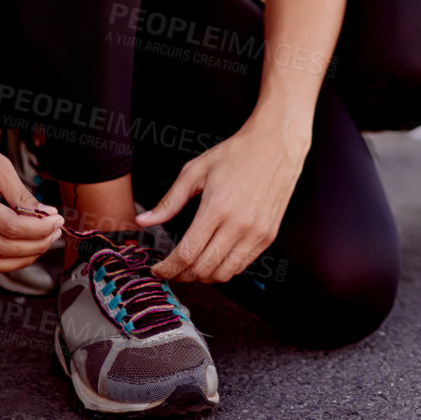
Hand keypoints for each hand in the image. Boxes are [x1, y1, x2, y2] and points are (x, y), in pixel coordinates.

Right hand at [0, 107, 63, 273]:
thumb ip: (21, 193)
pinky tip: (22, 246)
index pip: (10, 227)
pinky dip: (2, 259)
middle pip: (1, 248)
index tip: (58, 220)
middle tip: (56, 231)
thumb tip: (45, 214)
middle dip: (36, 244)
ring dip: (20, 258)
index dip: (39, 228)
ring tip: (43, 241)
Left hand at [134, 118, 309, 282]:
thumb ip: (169, 201)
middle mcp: (239, 225)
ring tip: (191, 268)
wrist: (277, 143)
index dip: (167, 268)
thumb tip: (144, 222)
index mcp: (217, 208)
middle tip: (170, 270)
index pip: (186, 254)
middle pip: (203, 269)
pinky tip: (214, 258)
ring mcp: (257, 232)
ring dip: (203, 277)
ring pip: (224, 274)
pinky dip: (224, 269)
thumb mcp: (195, 171)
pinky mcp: (269, 235)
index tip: (157, 269)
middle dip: (181, 275)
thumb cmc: (237, 152)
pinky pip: (243, 265)